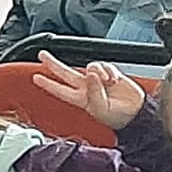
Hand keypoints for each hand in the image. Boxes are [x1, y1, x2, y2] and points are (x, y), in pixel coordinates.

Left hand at [28, 54, 146, 130]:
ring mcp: (97, 80)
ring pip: (88, 66)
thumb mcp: (102, 109)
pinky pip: (103, 65)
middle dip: (53, 64)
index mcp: (81, 99)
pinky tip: (114, 79)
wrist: (136, 113)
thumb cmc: (119, 116)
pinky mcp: (109, 73)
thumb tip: (91, 73)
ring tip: (107, 81)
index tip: (36, 77)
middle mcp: (86, 88)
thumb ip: (94, 91)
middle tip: (42, 54)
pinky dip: (109, 70)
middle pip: (65, 73)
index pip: (60, 90)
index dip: (48, 84)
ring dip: (97, 71)